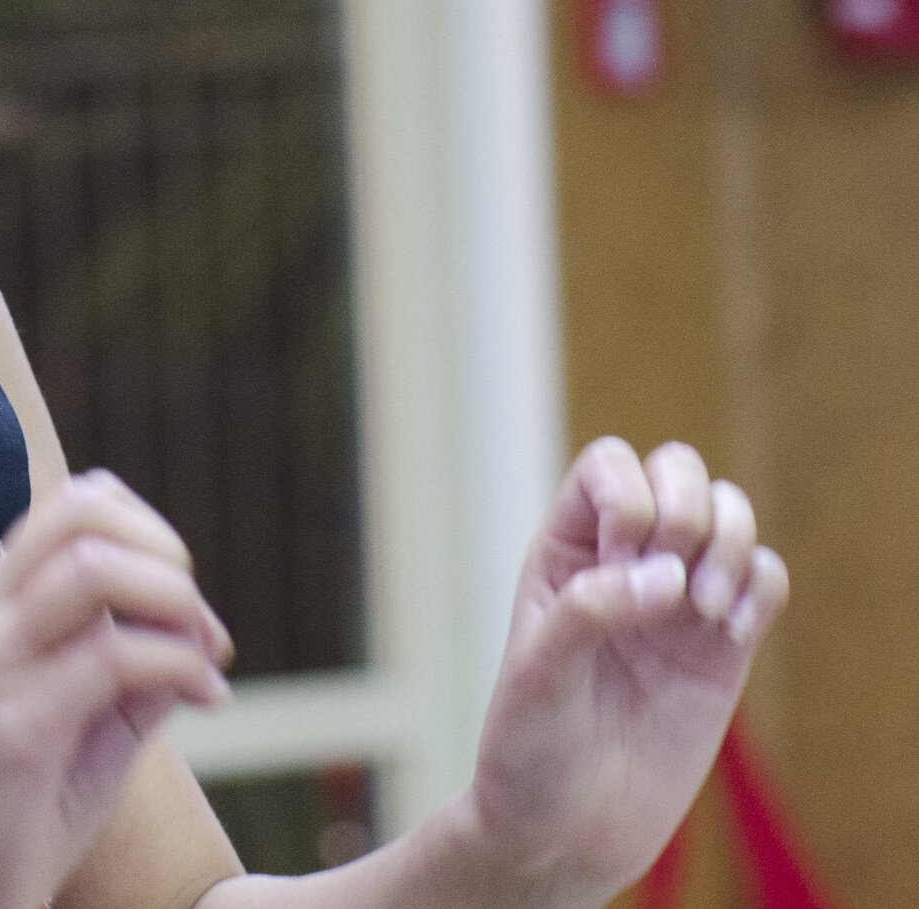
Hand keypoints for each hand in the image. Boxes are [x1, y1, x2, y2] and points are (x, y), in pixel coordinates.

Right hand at [0, 470, 233, 908]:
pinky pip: (112, 657)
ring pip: (94, 569)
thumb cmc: (18, 814)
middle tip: (199, 626)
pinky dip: (181, 665)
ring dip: (175, 603)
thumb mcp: (86, 722)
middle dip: (166, 554)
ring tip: (206, 658)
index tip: (184, 607)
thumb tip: (200, 633)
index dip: (150, 534)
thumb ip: (132, 668)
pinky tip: (208, 700)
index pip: (74, 506)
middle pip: (82, 513)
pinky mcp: (10, 726)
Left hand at [464, 437, 787, 904]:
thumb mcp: (536, 672)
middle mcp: (624, 563)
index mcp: (565, 552)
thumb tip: (668, 572)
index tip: (622, 564)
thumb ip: (590, 610)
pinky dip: (760, 587)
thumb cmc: (528, 745)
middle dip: (687, 509)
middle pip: (679, 471)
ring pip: (731, 514)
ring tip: (704, 613)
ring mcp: (679, 600)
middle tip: (668, 588)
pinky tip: (730, 633)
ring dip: (730, 545)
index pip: (610, 466)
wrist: (564, 828)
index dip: (629, 496)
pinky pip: (766, 577)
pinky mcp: (724, 646)